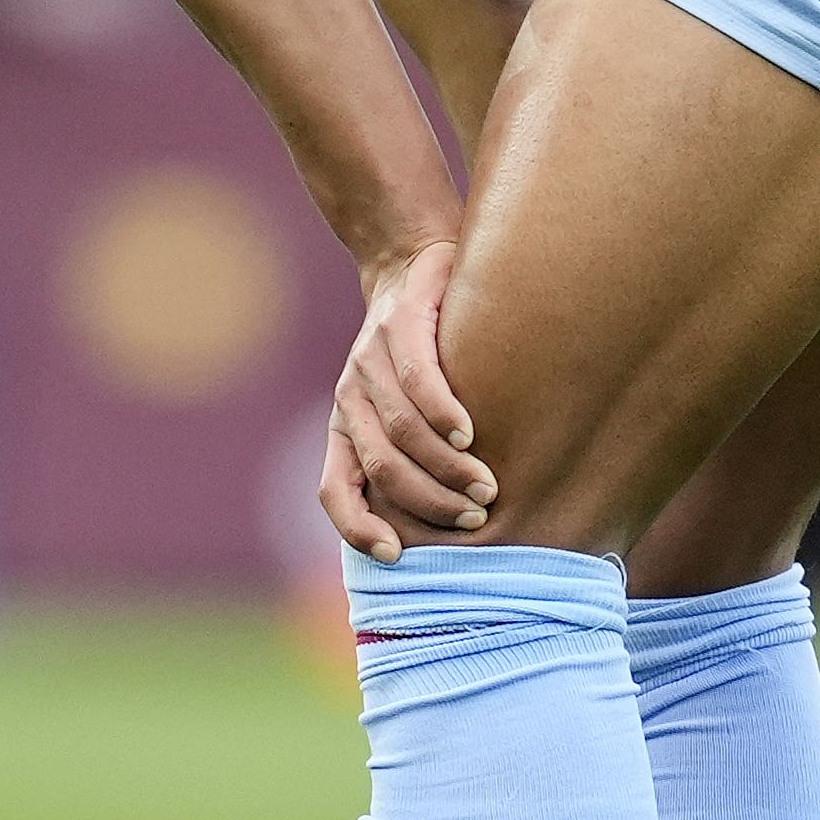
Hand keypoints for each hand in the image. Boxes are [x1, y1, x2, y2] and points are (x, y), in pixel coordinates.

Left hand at [321, 237, 496, 563]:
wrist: (411, 263)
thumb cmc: (421, 353)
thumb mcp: (403, 405)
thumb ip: (413, 453)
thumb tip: (453, 523)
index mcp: (345, 426)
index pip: (334, 490)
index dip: (357, 527)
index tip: (397, 556)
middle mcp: (350, 397)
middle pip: (382, 467)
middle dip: (428, 502)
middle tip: (474, 517)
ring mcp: (369, 360)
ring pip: (400, 430)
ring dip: (445, 466)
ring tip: (485, 486)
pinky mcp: (399, 325)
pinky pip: (417, 379)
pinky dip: (442, 413)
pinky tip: (468, 432)